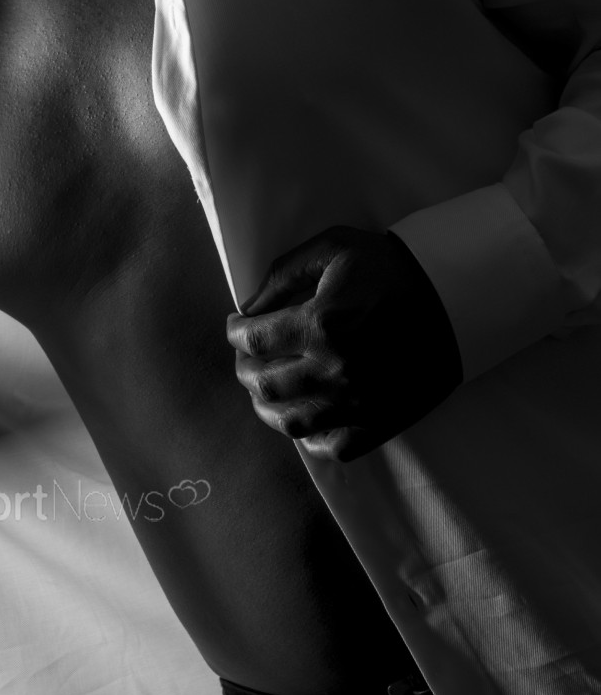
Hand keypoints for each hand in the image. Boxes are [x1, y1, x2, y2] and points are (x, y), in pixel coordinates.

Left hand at [226, 226, 462, 461]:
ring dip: (266, 409)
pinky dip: (311, 439)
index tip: (236, 327)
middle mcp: (335, 369)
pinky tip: (305, 422)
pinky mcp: (381, 421)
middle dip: (245, 369)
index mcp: (321, 324)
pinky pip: (334, 447)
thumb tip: (249, 307)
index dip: (235, 333)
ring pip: (290, 422)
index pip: (252, 340)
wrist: (459, 296)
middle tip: (247, 358)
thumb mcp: (336, 247)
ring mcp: (357, 402)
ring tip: (264, 394)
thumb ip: (283, 273)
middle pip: (263, 385)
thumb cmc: (393, 267)